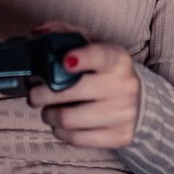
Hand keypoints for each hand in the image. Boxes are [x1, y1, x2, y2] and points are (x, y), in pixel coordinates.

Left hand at [27, 21, 139, 149]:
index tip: (65, 61)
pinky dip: (61, 132)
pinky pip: (77, 139)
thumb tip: (37, 34)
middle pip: (72, 92)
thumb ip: (66, 34)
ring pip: (69, 119)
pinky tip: (61, 125)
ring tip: (48, 111)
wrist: (138, 101)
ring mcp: (123, 114)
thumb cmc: (105, 71)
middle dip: (42, 94)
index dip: (82, 58)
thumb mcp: (92, 46)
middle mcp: (123, 86)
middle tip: (34, 95)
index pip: (101, 56)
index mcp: (117, 59)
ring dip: (49, 115)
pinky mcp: (119, 136)